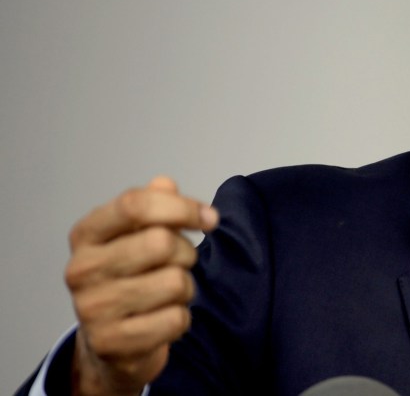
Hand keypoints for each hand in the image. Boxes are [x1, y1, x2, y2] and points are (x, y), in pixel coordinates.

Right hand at [64, 176, 218, 395]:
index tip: (210, 218)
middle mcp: (81, 269)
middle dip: (186, 252)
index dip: (182, 206)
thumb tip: (165, 184)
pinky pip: (176, 319)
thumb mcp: (137, 234)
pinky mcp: (111, 343)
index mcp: (86, 234)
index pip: (134, 204)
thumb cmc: (130, 276)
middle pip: (160, 242)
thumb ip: (154, 205)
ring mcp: (92, 309)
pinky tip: (162, 319)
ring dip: (186, 288)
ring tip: (168, 294)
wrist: (110, 341)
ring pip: (174, 282)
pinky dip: (181, 319)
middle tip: (179, 263)